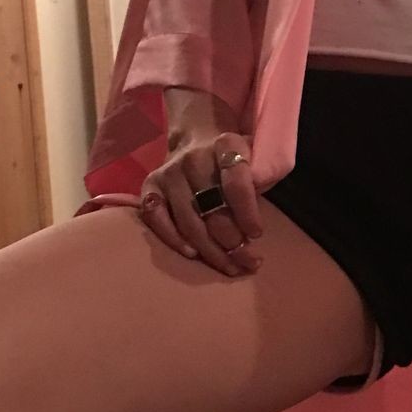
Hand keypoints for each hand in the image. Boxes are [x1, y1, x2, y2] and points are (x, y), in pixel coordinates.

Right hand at [139, 130, 264, 274]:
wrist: (197, 144)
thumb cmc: (233, 163)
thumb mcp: (256, 161)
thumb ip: (261, 180)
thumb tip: (256, 217)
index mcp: (225, 145)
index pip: (236, 183)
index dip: (247, 213)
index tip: (256, 234)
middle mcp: (193, 157)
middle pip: (212, 208)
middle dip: (233, 241)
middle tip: (248, 260)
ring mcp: (169, 173)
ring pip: (189, 222)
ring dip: (211, 250)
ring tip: (231, 266)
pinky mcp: (150, 187)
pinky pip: (157, 220)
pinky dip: (174, 240)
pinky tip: (193, 254)